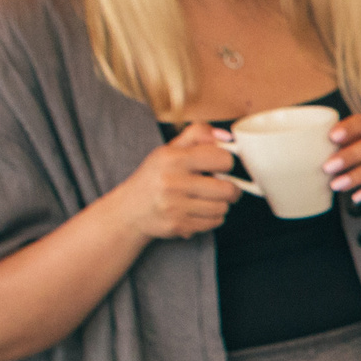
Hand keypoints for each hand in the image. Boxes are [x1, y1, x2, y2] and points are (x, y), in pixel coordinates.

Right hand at [118, 125, 239, 239]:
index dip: (226, 162)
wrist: (129, 210)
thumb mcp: (170, 149)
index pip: (222, 159)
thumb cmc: (155, 176)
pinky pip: (215, 222)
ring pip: (223, 207)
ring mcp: (175, 206)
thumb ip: (198, 134)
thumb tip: (227, 137)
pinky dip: (213, 217)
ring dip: (221, 204)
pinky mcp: (178, 225)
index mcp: (172, 158)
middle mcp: (172, 182)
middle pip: (227, 189)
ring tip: (208, 199)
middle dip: (231, 188)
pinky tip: (199, 211)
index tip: (221, 166)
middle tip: (224, 187)